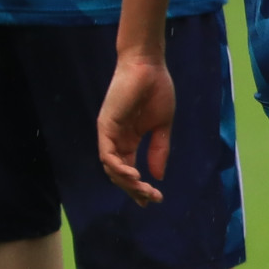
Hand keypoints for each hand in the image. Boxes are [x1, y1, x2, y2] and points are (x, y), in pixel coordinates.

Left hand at [97, 50, 176, 202]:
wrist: (149, 68)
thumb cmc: (156, 91)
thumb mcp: (162, 126)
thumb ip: (159, 150)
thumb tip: (158, 176)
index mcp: (129, 140)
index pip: (128, 169)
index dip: (138, 187)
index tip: (152, 200)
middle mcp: (116, 140)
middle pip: (119, 173)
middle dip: (134, 189)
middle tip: (151, 199)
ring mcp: (109, 133)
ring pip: (111, 167)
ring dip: (126, 182)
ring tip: (142, 190)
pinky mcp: (106, 126)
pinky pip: (107, 152)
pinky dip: (117, 167)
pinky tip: (133, 175)